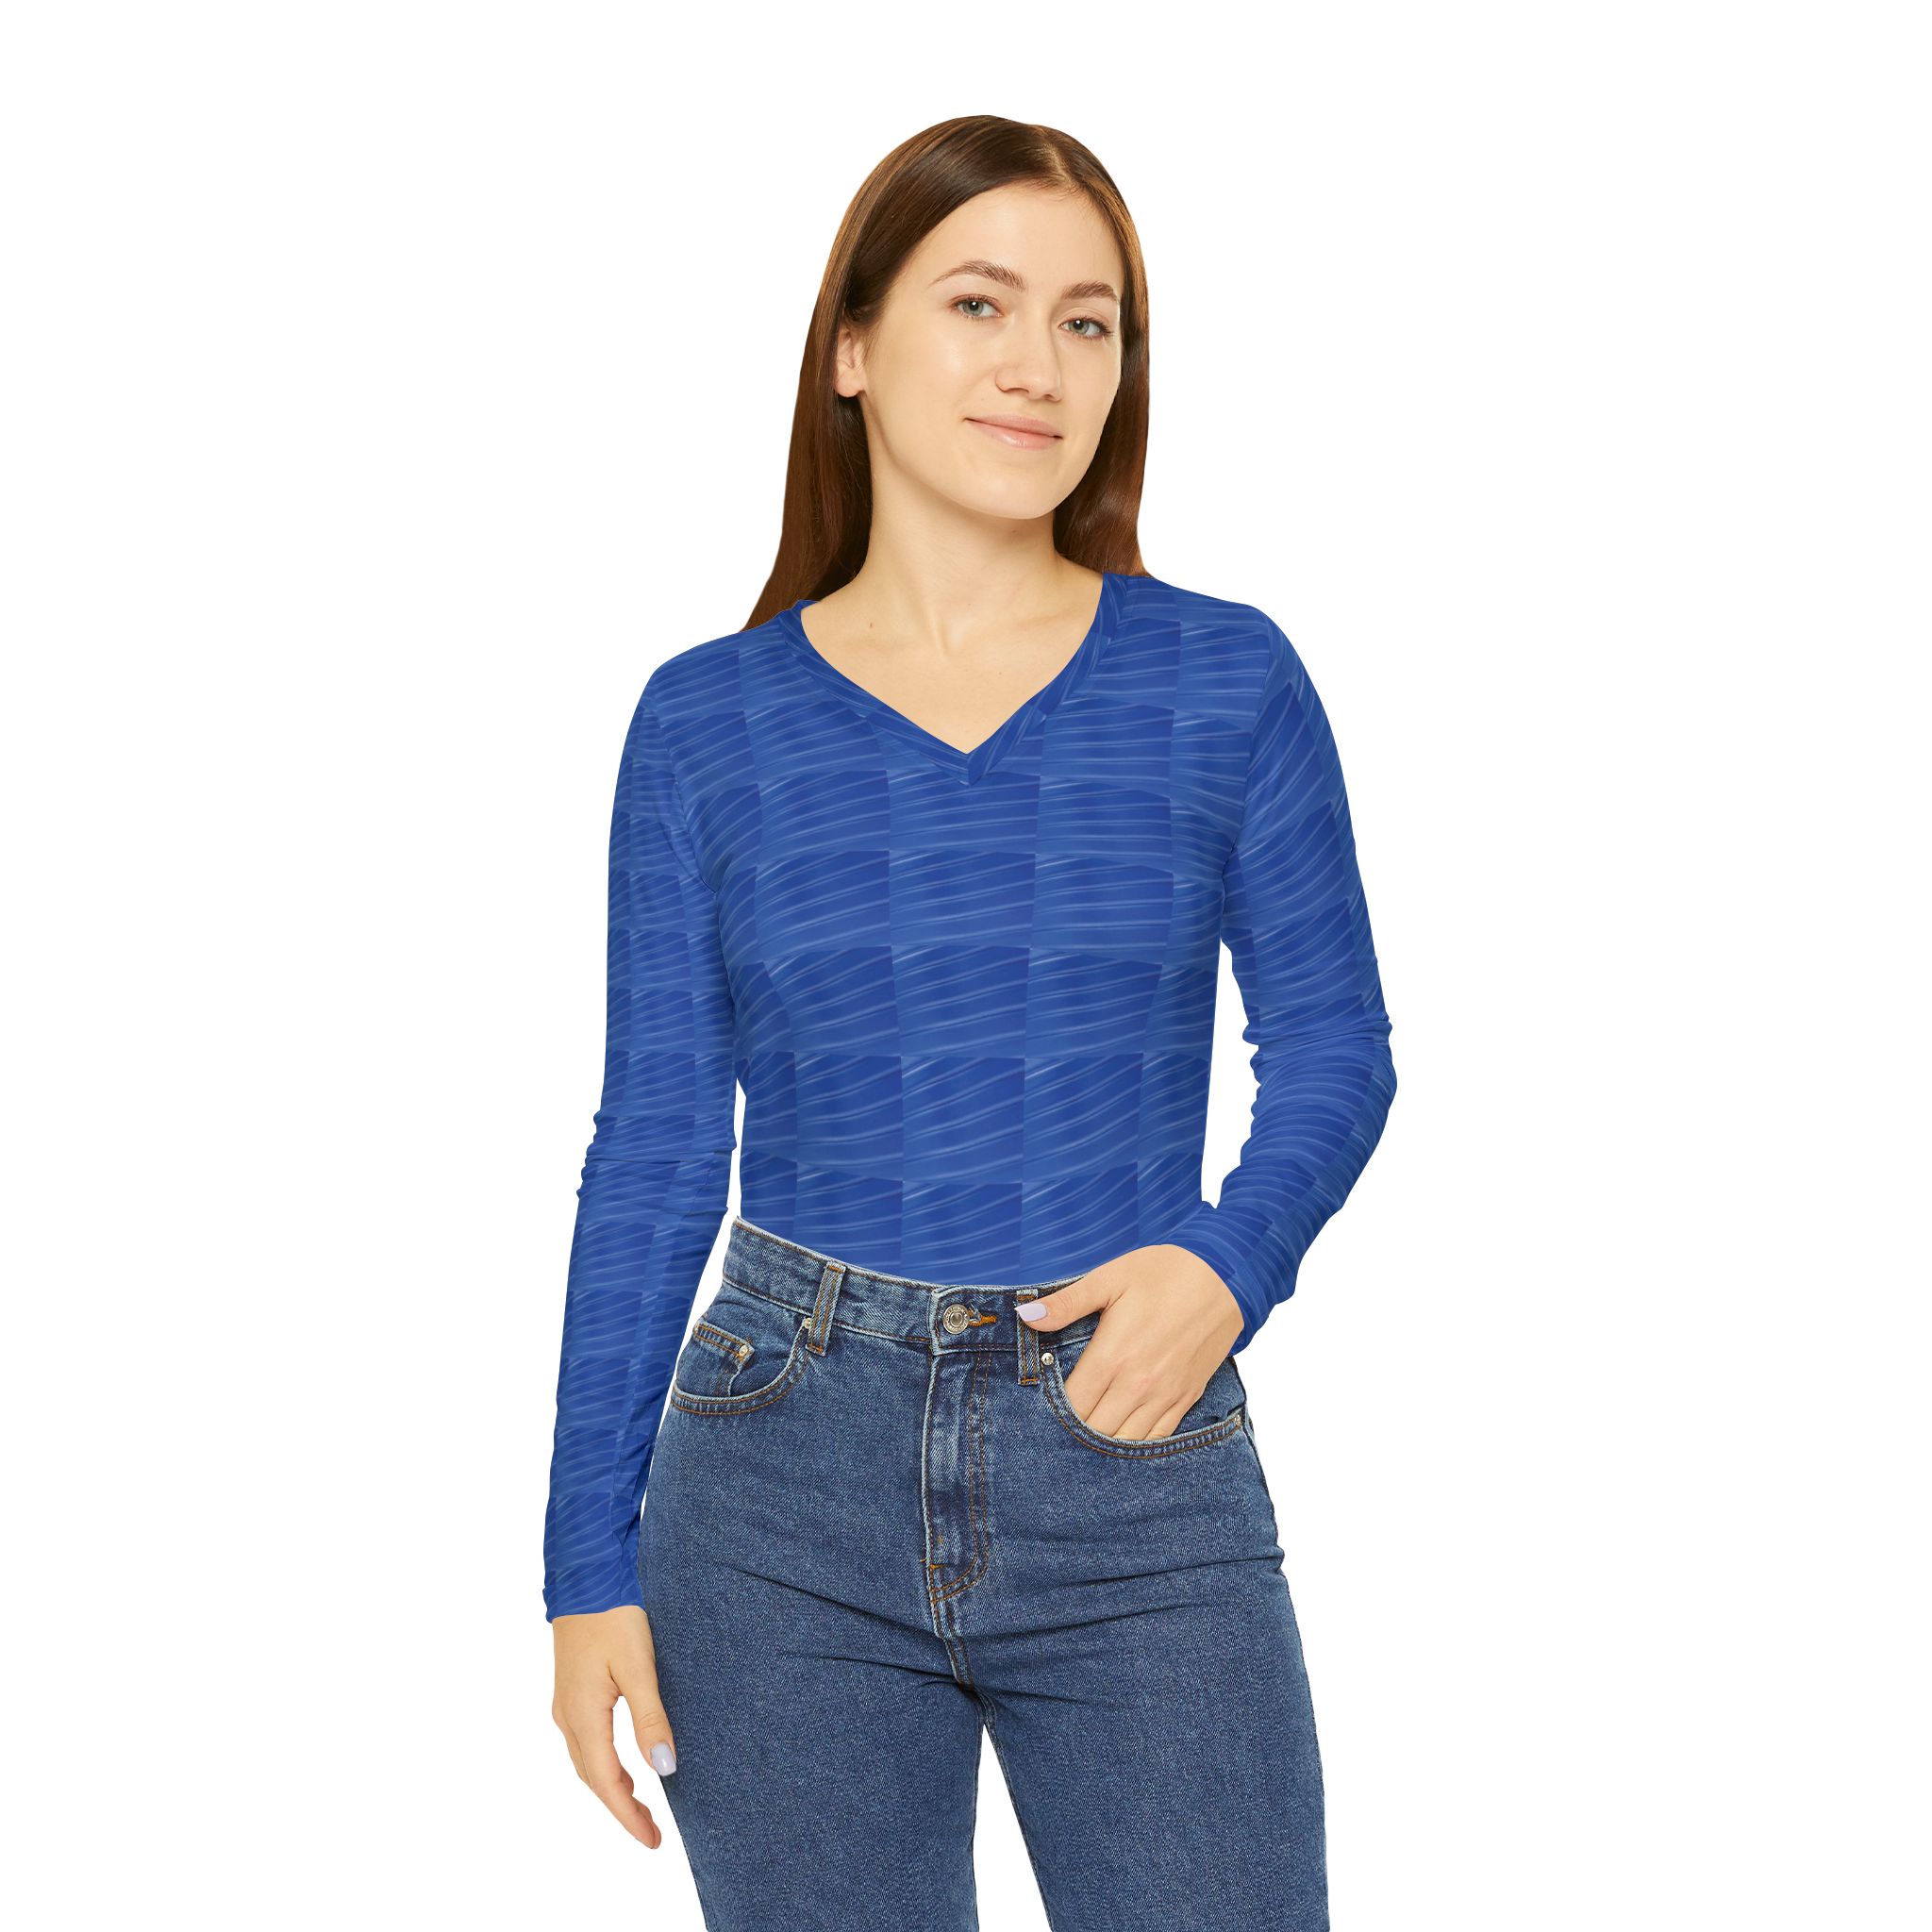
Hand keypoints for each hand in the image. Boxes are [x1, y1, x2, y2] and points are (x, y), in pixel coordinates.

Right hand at [552, 1604, 674, 1844]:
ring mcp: (565, 1703)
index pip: (606, 1782)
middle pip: (592, 1778)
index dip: (628, 1816)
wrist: (585, 1575)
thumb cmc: (614, 1615)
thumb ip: (650, 1717)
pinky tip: (621, 1762)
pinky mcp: (571, 1690)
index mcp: (583, 1716)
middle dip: (620, 1808)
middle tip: (650, 1833)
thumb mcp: (639, 1665)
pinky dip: (602, 1763)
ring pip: (586, 1761)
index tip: (651, 1842)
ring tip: (639, 1806)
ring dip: (611, 1787)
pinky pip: (585, 1742)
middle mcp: (567, 1716)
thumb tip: (664, 1769)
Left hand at [1018, 1244, 1244, 1438]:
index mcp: (1113, 1356)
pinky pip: (1157, 1438)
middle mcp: (1138, 1385)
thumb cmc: (1164, 1272)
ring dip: (1102, 1442)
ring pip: (1125, 1442)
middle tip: (1059, 1420)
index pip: (1071, 1405)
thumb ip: (1067, 1303)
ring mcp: (1165, 1396)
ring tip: (1086, 1430)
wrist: (1225, 1276)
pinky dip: (1136, 1443)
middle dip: (1073, 1430)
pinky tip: (1121, 1436)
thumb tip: (1025, 1315)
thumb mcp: (1110, 1278)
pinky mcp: (1187, 1398)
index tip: (1041, 1403)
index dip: (1052, 1410)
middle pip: (1094, 1432)